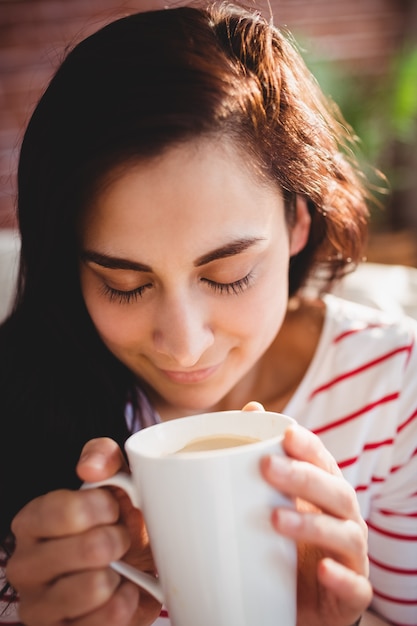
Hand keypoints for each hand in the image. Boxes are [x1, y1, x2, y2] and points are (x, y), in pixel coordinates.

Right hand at [7, 437, 160, 625]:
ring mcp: (40, 606)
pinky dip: (123, 606)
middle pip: (82, 549)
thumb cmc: (117, 519)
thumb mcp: (114, 477)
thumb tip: (89, 467)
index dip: (99, 508)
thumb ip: (103, 457)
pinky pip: (99, 625)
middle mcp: (26, 565)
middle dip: (117, 539)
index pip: (60, 511)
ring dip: (121, 574)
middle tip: (120, 539)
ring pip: (92, 588)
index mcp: (32, 521)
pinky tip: (124, 593)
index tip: (114, 508)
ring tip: (121, 567)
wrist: (134, 568)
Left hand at [260, 423, 371, 625]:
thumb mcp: (273, 498)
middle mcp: (344, 518)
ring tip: (276, 519)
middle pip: (336, 492)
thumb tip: (250, 409)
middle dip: (304, 477)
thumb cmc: (288, 541)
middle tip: (267, 467)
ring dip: (312, 524)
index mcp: (326, 491)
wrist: (302, 600)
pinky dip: (341, 578)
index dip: (309, 447)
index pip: (323, 462)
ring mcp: (351, 555)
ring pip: (344, 534)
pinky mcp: (352, 593)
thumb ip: (264, 457)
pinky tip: (323, 569)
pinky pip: (355, 586)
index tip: (286, 434)